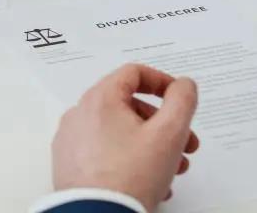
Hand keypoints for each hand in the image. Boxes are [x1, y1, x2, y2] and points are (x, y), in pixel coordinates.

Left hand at [52, 64, 199, 212]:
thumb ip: (181, 101)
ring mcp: (72, 140)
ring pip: (119, 132)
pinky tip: (150, 183)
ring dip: (151, 145)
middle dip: (164, 125)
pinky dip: (129, 159)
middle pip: (128, 106)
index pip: (133, 73)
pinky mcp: (70, 163)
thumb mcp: (169, 134)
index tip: (180, 98)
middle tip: (186, 146)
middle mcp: (80, 114)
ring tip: (173, 170)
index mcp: (99, 99)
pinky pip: (104, 152)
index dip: (162, 81)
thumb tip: (183, 84)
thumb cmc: (131, 175)